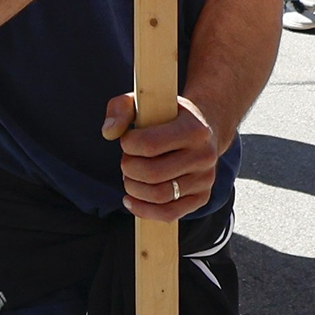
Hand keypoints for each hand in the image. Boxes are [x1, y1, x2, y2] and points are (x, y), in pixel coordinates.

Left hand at [105, 92, 225, 221]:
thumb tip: (109, 133)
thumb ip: (120, 108)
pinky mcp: (202, 197)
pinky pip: (169, 214)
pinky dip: (144, 210)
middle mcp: (205, 155)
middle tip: (126, 160)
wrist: (204, 129)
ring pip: (159, 196)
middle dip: (129, 168)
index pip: (150, 145)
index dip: (128, 144)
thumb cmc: (167, 115)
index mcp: (194, 128)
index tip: (127, 140)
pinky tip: (131, 200)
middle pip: (153, 173)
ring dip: (134, 189)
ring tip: (130, 177)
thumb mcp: (144, 100)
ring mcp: (205, 179)